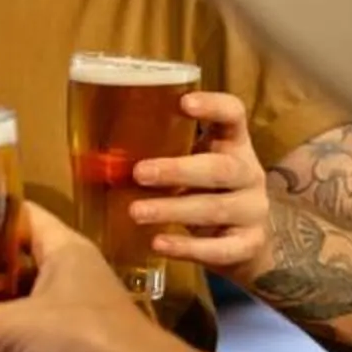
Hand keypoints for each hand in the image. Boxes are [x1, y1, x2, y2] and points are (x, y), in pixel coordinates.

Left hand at [129, 91, 272, 280]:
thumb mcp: (192, 166)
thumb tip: (98, 158)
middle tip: (139, 173)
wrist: (246, 242)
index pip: (234, 115)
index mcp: (234, 144)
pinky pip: (220, 249)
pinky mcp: (250, 245)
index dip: (214, 106)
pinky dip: (187, 247)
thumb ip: (163, 156)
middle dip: (178, 170)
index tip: (184, 103)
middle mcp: (249, 174)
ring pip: (216, 208)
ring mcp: (253, 211)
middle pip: (222, 168)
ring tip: (135, 212)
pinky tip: (158, 242)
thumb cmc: (205, 192)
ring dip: (172, 209)